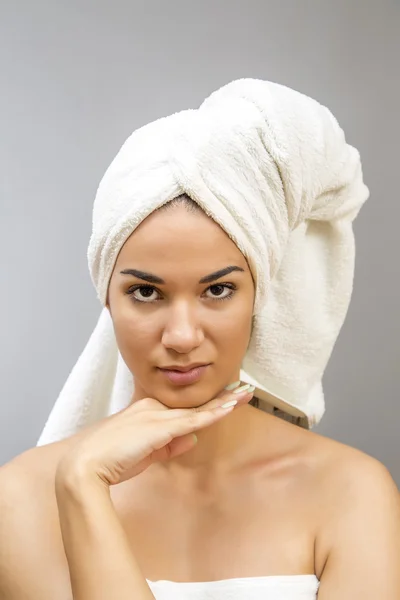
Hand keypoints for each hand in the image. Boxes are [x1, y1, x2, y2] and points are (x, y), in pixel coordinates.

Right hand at [55, 383, 253, 487]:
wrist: (85, 465)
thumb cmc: (110, 462)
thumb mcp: (145, 454)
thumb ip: (170, 446)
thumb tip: (193, 437)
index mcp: (146, 411)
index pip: (183, 408)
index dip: (207, 404)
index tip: (226, 398)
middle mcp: (153, 408)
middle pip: (194, 404)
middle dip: (221, 397)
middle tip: (243, 389)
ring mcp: (157, 416)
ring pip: (198, 409)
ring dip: (224, 402)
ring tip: (245, 393)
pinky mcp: (160, 427)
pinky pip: (193, 419)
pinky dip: (214, 413)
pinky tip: (230, 407)